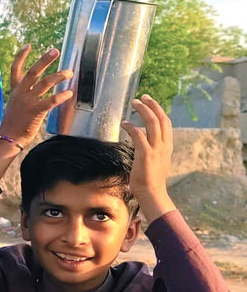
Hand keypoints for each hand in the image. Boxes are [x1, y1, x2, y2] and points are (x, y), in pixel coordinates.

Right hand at [0, 45, 73, 146]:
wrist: (8, 138)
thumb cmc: (13, 123)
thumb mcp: (14, 105)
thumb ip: (24, 95)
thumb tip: (36, 89)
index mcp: (15, 90)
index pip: (15, 69)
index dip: (21, 56)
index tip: (27, 45)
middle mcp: (21, 93)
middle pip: (33, 72)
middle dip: (45, 60)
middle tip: (56, 51)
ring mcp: (28, 102)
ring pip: (45, 84)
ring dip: (58, 76)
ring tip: (69, 73)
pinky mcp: (35, 111)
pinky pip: (51, 101)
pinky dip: (61, 96)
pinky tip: (69, 93)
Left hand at [122, 94, 175, 222]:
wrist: (152, 194)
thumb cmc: (150, 181)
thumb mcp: (155, 162)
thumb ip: (151, 151)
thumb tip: (142, 143)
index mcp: (167, 146)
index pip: (166, 123)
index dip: (158, 110)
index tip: (150, 103)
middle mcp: (164, 145)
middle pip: (161, 118)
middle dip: (152, 105)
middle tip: (142, 97)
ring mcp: (156, 149)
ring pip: (152, 123)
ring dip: (143, 110)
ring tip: (134, 103)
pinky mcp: (146, 154)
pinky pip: (139, 135)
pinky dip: (132, 127)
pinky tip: (125, 123)